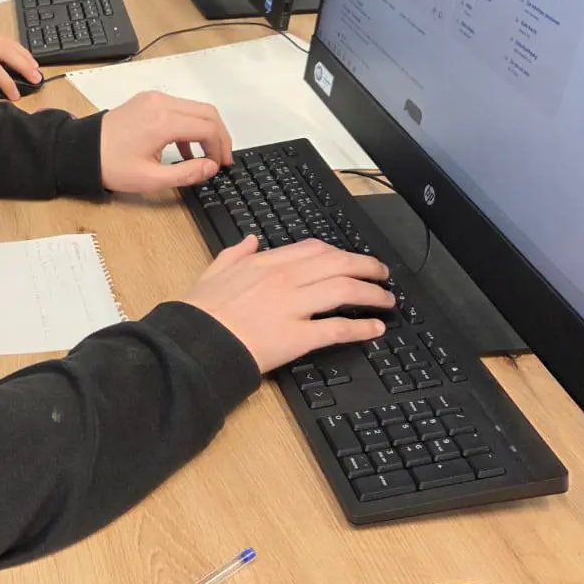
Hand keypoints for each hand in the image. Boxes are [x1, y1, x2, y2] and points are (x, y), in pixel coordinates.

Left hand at [99, 92, 232, 193]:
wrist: (81, 150)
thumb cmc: (111, 166)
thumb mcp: (150, 179)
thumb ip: (186, 173)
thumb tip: (211, 167)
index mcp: (163, 121)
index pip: (208, 128)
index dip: (221, 147)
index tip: (222, 165)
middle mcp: (161, 103)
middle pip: (207, 112)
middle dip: (220, 136)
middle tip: (222, 158)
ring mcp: (154, 98)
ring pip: (195, 108)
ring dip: (206, 129)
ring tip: (206, 156)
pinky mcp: (147, 100)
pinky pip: (179, 108)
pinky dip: (189, 124)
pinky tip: (184, 148)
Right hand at [183, 237, 393, 374]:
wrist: (196, 342)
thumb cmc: (201, 311)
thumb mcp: (214, 270)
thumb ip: (235, 253)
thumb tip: (250, 241)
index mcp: (267, 263)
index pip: (315, 249)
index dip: (340, 253)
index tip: (351, 259)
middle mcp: (285, 279)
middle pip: (339, 264)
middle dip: (367, 267)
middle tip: (382, 275)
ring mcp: (293, 306)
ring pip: (344, 290)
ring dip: (372, 294)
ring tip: (386, 300)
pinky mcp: (297, 336)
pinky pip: (337, 328)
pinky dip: (361, 328)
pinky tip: (375, 329)